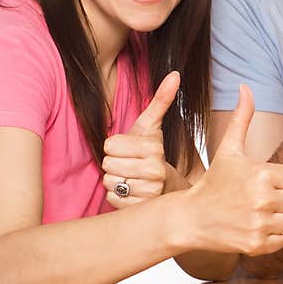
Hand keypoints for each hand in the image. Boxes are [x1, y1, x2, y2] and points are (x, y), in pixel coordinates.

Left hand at [103, 71, 180, 208]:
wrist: (168, 187)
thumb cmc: (153, 154)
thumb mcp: (153, 127)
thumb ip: (161, 99)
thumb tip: (175, 74)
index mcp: (154, 149)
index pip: (110, 145)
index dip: (116, 146)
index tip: (130, 150)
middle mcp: (155, 171)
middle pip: (107, 164)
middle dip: (115, 163)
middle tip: (130, 165)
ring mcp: (148, 192)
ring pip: (109, 182)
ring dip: (116, 180)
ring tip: (132, 178)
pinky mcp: (139, 209)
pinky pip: (111, 198)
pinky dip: (117, 197)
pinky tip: (131, 192)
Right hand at [185, 85, 282, 255]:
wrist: (190, 218)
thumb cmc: (214, 181)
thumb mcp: (229, 150)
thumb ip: (243, 118)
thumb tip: (245, 86)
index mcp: (262, 174)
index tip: (275, 181)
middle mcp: (263, 200)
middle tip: (267, 197)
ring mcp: (259, 224)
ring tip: (262, 211)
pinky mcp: (256, 245)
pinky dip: (275, 236)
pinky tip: (256, 226)